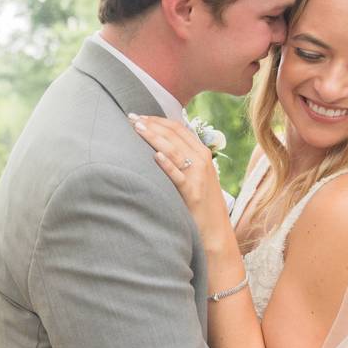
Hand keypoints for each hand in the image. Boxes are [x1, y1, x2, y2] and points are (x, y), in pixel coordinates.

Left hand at [129, 114, 238, 259]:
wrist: (216, 231)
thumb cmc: (201, 204)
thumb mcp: (196, 176)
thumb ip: (183, 159)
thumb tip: (160, 146)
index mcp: (202, 153)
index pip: (178, 128)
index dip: (158, 120)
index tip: (140, 116)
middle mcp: (202, 160)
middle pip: (174, 135)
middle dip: (152, 124)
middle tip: (131, 118)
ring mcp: (198, 176)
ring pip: (174, 150)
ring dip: (154, 137)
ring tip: (137, 129)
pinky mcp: (193, 192)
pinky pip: (178, 175)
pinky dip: (167, 164)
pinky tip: (155, 156)